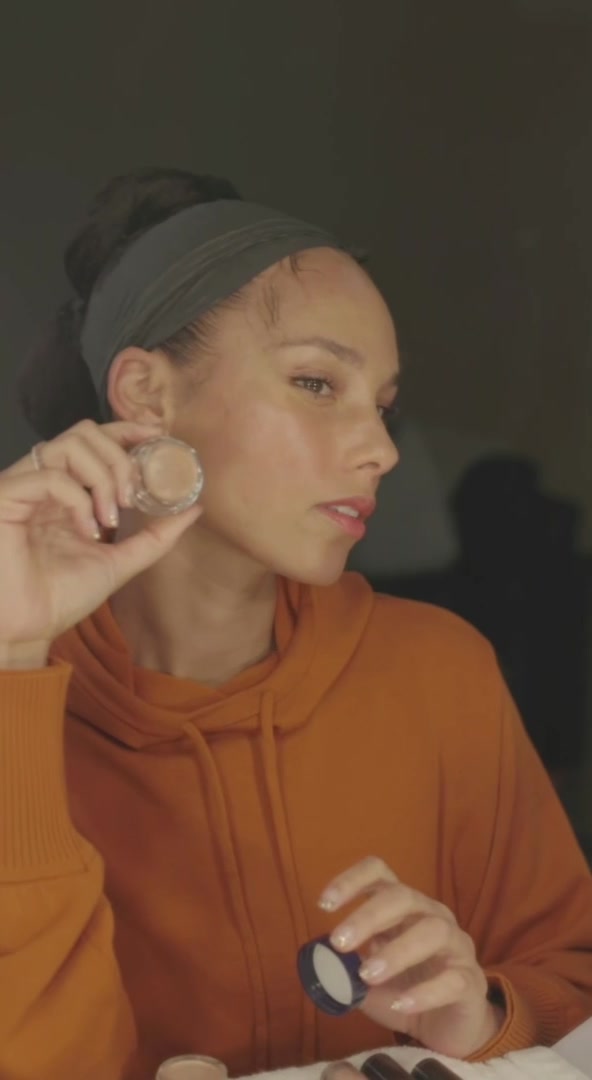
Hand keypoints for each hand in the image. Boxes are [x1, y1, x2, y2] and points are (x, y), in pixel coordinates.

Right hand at [0, 420, 201, 655]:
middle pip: (85, 432)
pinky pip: (50, 475)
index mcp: (67, 490)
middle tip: (131, 496)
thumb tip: (195, 509)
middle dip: (119, 458)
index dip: (127, 430)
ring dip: (102, 477)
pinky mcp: (5, 497)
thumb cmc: (62, 597)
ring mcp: (23, 486)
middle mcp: (44, 481)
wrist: (27, 630)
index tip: (158, 439)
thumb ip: (156, 536)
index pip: (96, 439)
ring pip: (68, 444)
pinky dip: (79, 499)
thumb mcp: (120, 561)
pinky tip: (86, 529)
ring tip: (110, 516)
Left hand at [318, 857, 504, 1058]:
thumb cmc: (404, 990)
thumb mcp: (366, 981)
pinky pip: (453, 979)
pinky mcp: (472, 981)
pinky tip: (400, 1005)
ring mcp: (456, 946)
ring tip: (368, 975)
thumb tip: (318, 966)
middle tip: (339, 942)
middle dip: (368, 916)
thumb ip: (343, 971)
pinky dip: (424, 992)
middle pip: (403, 896)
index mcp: (403, 908)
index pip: (379, 874)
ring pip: (433, 931)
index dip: (351, 880)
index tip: (324, 904)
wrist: (450, 1028)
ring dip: (397, 951)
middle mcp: (431, 916)